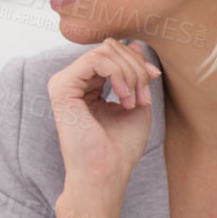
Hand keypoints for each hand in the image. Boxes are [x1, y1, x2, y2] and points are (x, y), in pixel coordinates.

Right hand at [47, 39, 159, 193]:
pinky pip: (96, 60)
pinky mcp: (62, 87)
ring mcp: (63, 83)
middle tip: (144, 96)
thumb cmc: (119, 148)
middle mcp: (72, 82)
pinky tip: (124, 97)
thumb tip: (135, 44)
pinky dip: (118, 74)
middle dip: (136, 67)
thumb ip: (135, 74)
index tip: (154, 80)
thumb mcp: (136, 102)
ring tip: (134, 100)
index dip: (137, 62)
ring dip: (130, 72)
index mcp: (86, 86)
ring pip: (104, 51)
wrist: (105, 173)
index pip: (111, 54)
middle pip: (109, 48)